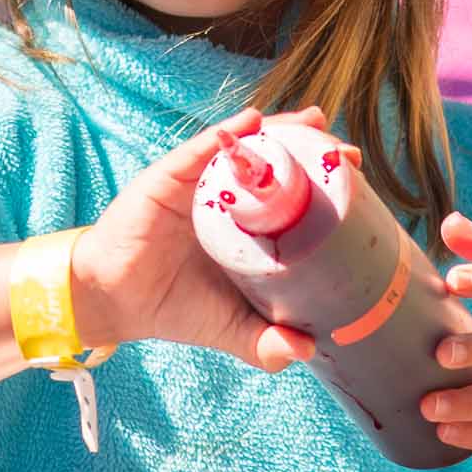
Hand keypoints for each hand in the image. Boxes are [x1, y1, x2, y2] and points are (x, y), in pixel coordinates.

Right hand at [71, 107, 342, 371]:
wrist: (115, 301)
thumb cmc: (175, 306)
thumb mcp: (231, 328)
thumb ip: (266, 342)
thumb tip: (306, 349)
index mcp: (248, 225)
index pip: (293, 193)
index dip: (324, 180)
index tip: (356, 173)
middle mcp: (228, 198)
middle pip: (276, 162)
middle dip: (311, 149)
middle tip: (341, 148)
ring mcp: (198, 184)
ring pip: (245, 148)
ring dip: (279, 130)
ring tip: (310, 122)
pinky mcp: (168, 178)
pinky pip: (199, 151)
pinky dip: (226, 135)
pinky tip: (251, 124)